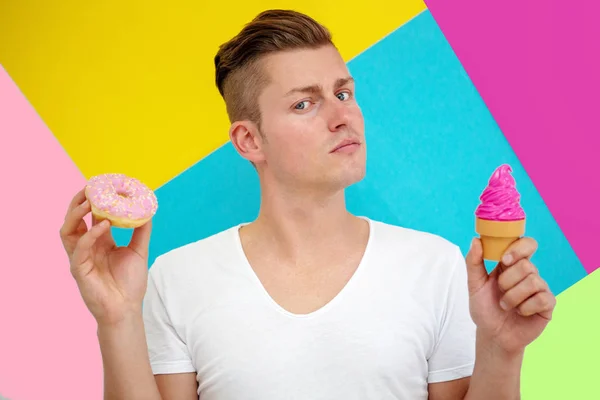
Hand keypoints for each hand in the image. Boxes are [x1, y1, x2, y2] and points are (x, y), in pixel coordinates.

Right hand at [59, 188, 152, 325]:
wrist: (126, 309)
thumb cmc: (130, 283)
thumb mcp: (139, 251)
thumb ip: (142, 231)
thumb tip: (148, 210)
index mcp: (99, 241)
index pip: (90, 216)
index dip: (93, 200)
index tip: (102, 184)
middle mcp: (86, 247)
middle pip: (74, 219)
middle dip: (79, 202)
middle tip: (90, 187)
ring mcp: (80, 257)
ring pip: (67, 230)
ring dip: (76, 214)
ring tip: (89, 201)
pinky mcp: (78, 269)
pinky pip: (79, 248)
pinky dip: (90, 234)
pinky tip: (102, 225)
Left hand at [465, 237, 555, 354]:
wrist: (492, 335)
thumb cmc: (484, 308)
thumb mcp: (474, 285)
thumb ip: (473, 262)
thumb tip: (476, 240)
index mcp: (511, 264)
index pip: (526, 244)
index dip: (518, 249)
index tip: (503, 260)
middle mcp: (528, 274)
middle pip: (526, 265)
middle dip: (507, 281)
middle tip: (500, 291)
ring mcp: (539, 288)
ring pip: (534, 281)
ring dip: (513, 296)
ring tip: (506, 305)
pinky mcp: (547, 305)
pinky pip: (542, 299)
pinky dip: (525, 307)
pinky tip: (520, 312)